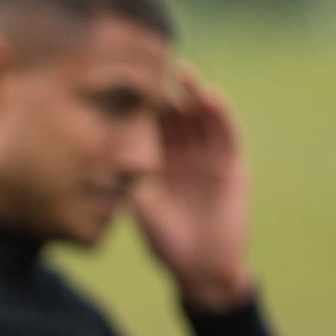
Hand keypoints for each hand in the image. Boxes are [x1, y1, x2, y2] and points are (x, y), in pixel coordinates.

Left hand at [130, 67, 253, 311]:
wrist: (201, 270)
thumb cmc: (166, 243)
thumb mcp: (140, 208)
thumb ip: (127, 181)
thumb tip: (103, 157)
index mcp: (159, 162)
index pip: (150, 126)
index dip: (141, 105)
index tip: (126, 81)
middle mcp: (184, 155)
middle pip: (177, 115)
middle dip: (168, 91)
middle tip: (155, 64)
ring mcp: (209, 158)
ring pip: (202, 119)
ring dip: (195, 95)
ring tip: (184, 74)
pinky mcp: (232, 166)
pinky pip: (227, 135)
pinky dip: (220, 115)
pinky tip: (210, 97)